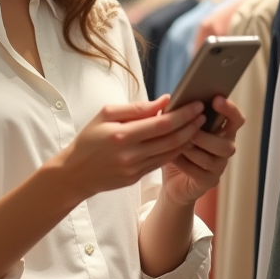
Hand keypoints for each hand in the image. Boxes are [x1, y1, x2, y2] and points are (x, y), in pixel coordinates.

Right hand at [48, 96, 205, 201]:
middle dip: (191, 126)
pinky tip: (184, 140)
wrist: (75, 173)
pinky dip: (176, 151)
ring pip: (170, 153)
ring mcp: (134, 168)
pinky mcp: (136, 178)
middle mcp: (130, 154)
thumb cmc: (89, 138)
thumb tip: (164, 101)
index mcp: (122, 135)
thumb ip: (136, 108)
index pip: (161, 124)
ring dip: (188, 139)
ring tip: (199, 125)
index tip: (196, 105)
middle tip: (204, 113)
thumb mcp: (105, 114)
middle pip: (170, 139)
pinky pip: (162, 162)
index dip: (182, 114)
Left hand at [160, 96, 245, 206]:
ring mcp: (219, 166)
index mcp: (222, 130)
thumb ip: (177, 113)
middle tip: (190, 132)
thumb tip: (170, 98)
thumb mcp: (175, 127)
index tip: (216, 99)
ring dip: (192, 150)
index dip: (230, 109)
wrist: (172, 180)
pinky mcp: (209, 181)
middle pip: (227, 145)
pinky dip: (184, 164)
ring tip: (177, 145)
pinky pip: (199, 172)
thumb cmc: (176, 148)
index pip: (236, 119)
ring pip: (212, 159)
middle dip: (206, 138)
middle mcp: (225, 148)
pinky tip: (172, 157)